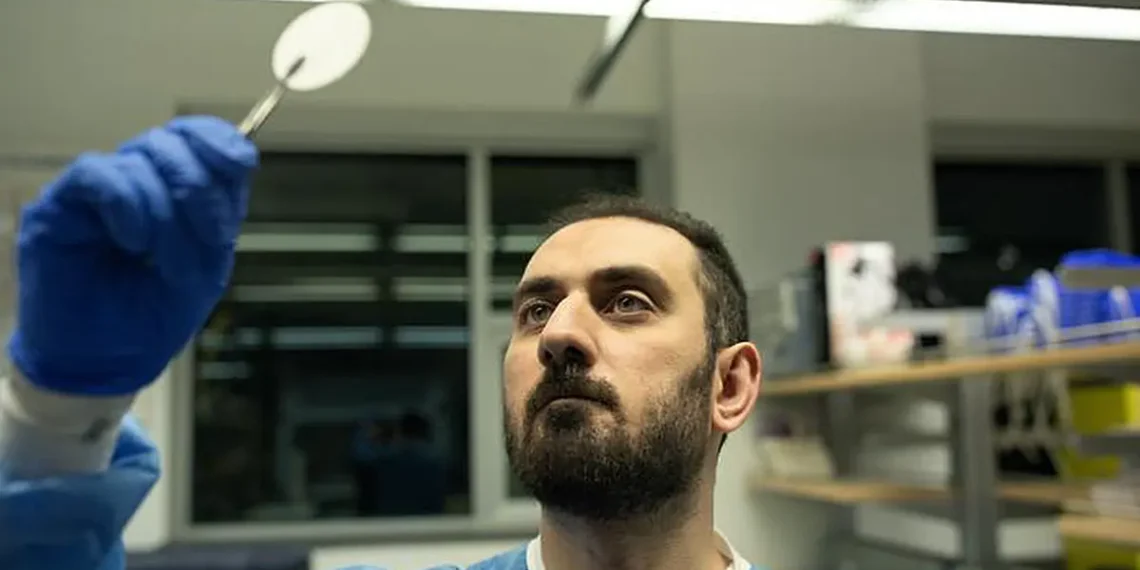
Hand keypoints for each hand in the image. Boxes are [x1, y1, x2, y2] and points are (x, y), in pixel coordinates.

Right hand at [7, 116, 257, 395]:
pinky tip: (132, 242)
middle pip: (171, 143)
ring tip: (159, 258)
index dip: (218, 140)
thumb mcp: (205, 270)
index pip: (196, 139)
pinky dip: (125, 204)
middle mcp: (135, 184)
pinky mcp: (59, 206)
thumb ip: (220, 216)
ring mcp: (96, 193)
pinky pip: (97, 174)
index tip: (242, 162)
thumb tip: (239, 158)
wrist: (102, 366)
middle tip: (210, 238)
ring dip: (165, 212)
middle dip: (198, 187)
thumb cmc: (151, 320)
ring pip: (138, 160)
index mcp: (174, 195)